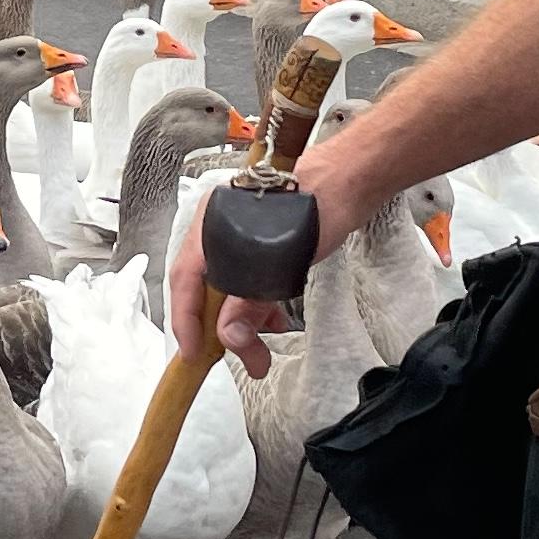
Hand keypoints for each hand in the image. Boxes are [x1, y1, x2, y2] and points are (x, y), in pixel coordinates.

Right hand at [169, 162, 343, 374]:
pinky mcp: (260, 242)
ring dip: (244, 321)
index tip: (193, 355)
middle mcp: (216, 228)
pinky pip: (248, 281)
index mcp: (209, 223)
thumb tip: (228, 338)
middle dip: (223, 330)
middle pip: (206, 289)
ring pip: (229, 288)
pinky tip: (275, 321)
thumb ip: (250, 301)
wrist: (354, 177)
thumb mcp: (282, 261)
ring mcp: (238, 234)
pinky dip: (257, 304)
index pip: (184, 279)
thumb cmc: (318, 205)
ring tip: (264, 350)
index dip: (185, 320)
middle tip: (248, 360)